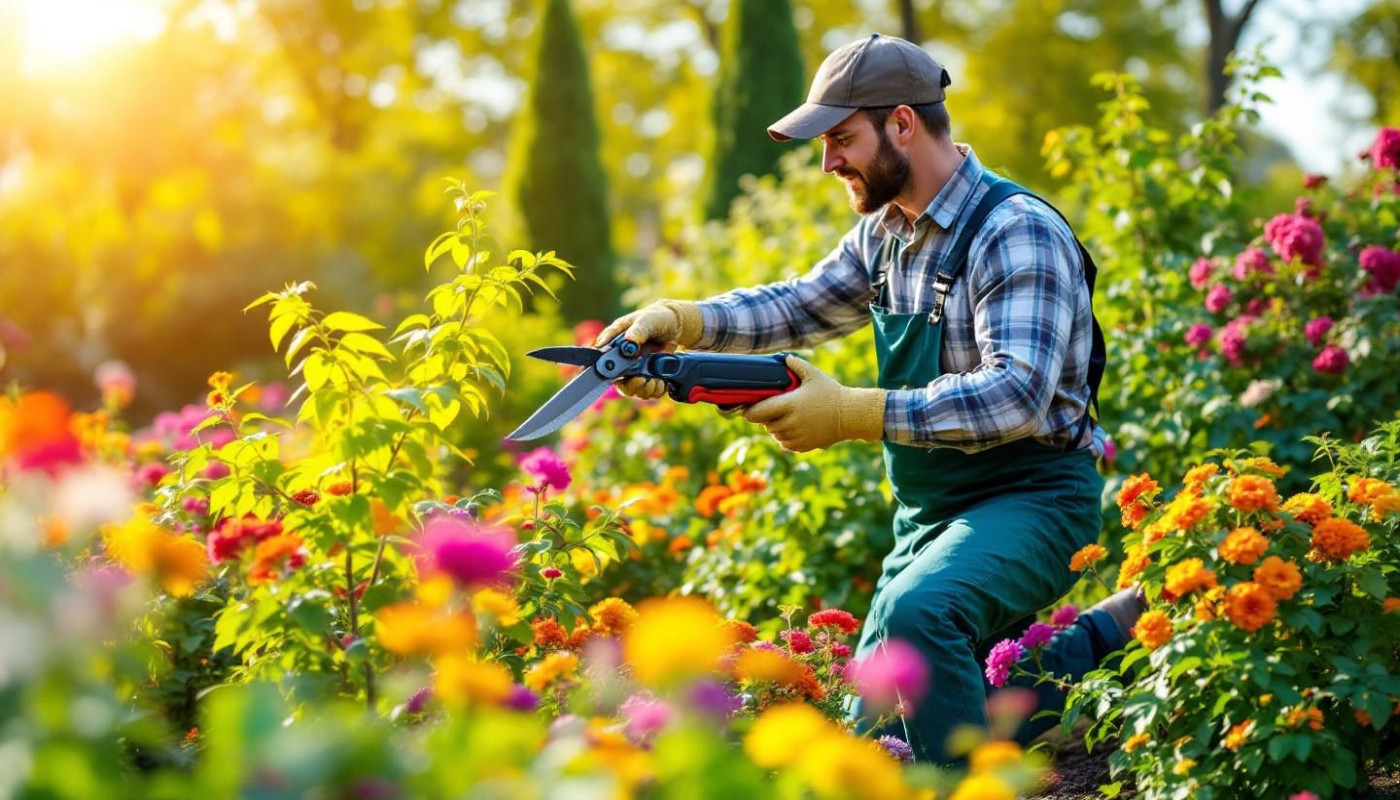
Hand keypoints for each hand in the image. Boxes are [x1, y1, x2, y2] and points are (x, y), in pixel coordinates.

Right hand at [593, 300, 702, 399]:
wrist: (672, 326)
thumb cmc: (654, 319)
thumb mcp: (647, 321)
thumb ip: (638, 331)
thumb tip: (630, 342)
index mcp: (614, 342)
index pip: (600, 359)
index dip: (602, 372)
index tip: (618, 376)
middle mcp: (620, 359)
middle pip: (617, 380)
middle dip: (631, 385)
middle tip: (643, 380)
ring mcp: (633, 369)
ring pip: (632, 388)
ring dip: (645, 389)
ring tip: (656, 381)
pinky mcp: (645, 375)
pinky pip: (646, 390)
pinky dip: (655, 390)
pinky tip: (662, 382)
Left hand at [741, 356, 887, 451]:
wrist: (850, 415)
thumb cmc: (831, 393)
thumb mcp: (814, 375)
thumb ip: (797, 365)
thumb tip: (784, 358)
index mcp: (790, 404)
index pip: (758, 412)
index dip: (750, 412)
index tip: (747, 409)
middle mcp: (791, 422)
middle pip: (766, 424)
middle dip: (766, 418)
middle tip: (774, 410)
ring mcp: (797, 436)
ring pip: (775, 435)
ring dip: (776, 428)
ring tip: (785, 418)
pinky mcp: (803, 446)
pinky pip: (785, 444)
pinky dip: (785, 438)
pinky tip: (792, 429)